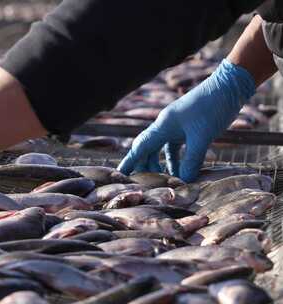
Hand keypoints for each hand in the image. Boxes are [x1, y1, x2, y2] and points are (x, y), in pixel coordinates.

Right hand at [118, 59, 254, 181]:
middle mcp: (165, 125)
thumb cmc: (213, 107)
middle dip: (145, 166)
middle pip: (147, 149)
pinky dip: (177, 159)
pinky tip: (183, 171)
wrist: (230, 86)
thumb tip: (184, 181)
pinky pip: (175, 146)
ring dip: (162, 165)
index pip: (140, 147)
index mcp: (163, 126)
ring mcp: (176, 126)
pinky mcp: (187, 127)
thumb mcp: (202, 137)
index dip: (130, 162)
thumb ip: (192, 160)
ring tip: (167, 181)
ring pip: (161, 148)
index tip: (120, 174)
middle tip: (144, 184)